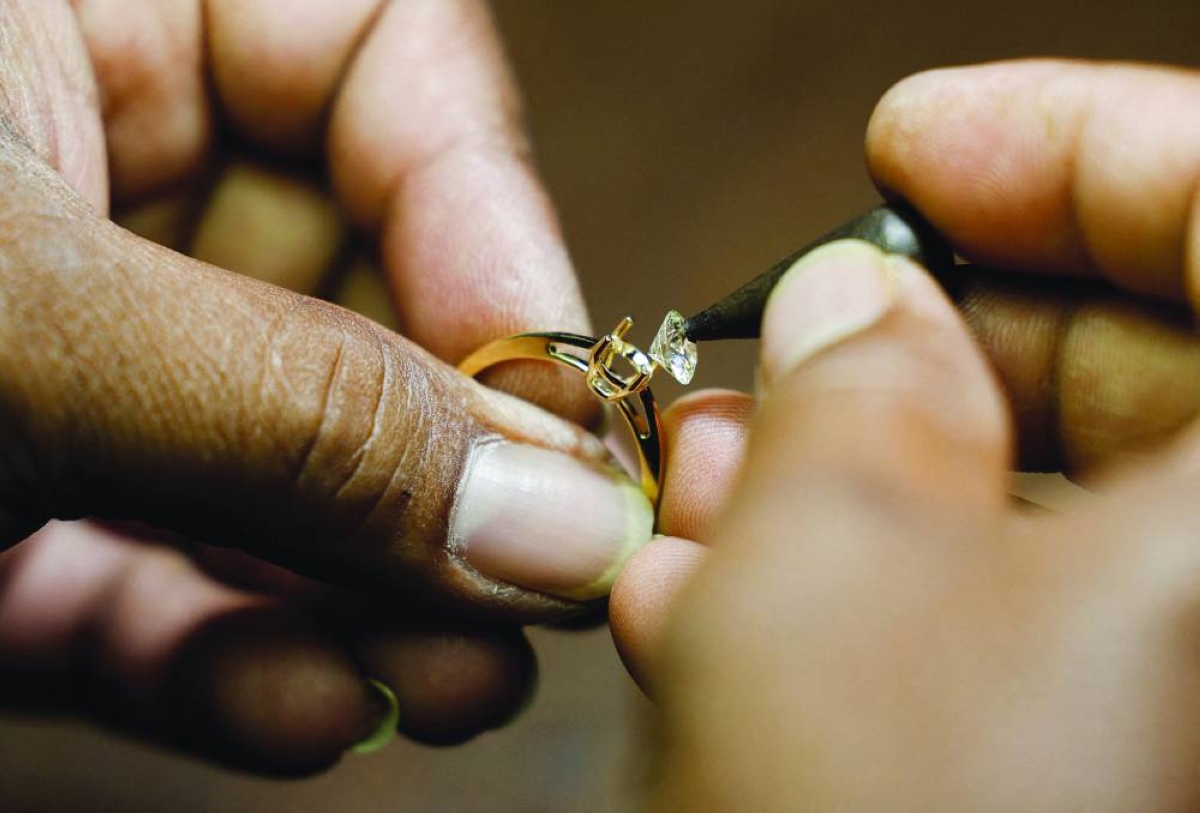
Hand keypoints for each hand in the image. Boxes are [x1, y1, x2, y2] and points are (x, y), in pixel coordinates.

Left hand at [0, 0, 652, 772]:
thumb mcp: (25, 328)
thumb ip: (305, 416)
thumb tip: (558, 523)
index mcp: (88, 20)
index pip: (382, 60)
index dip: (494, 222)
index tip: (558, 399)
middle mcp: (93, 180)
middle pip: (365, 297)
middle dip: (451, 463)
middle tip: (541, 580)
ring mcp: (66, 361)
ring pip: (282, 469)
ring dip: (371, 597)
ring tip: (453, 682)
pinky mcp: (16, 519)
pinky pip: (161, 584)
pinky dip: (232, 659)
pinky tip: (301, 709)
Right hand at [612, 60, 1199, 808]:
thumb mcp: (832, 573)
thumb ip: (850, 390)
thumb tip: (855, 309)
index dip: (1074, 146)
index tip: (916, 144)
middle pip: (1162, 370)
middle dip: (944, 342)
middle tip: (804, 333)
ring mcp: (1192, 689)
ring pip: (1080, 520)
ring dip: (878, 485)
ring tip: (710, 496)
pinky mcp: (1132, 758)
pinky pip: (1050, 636)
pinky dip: (905, 604)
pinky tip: (744, 602)